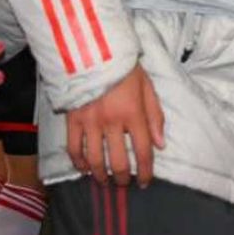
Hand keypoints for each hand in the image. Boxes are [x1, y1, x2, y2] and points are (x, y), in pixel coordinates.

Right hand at [65, 64, 165, 186]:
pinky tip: (84, 168)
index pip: (143, 150)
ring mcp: (91, 121)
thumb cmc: (125, 68)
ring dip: (101, 175)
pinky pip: (74, 148)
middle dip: (123, 178)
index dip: (146, 170)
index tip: (146, 182)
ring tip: (104, 181)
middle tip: (124, 183)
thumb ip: (155, 116)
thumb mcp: (147, 87)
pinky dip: (79, 162)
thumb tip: (160, 144)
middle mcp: (112, 121)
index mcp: (133, 112)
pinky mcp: (73, 119)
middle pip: (118, 161)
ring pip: (95, 159)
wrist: (94, 50)